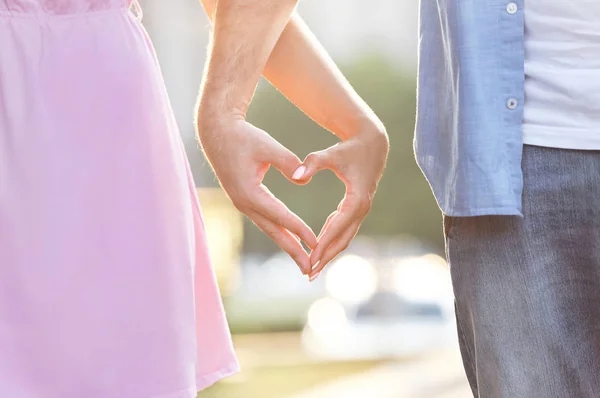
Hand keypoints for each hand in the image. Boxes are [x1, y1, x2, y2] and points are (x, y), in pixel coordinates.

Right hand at [197, 117, 316, 273]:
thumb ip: (288, 163)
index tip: (316, 243)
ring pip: (268, 228)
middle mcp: (244, 203)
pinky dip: (278, 231)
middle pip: (273, 231)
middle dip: (292, 250)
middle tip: (309, 269)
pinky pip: (264, 220)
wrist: (217, 131)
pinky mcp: (243, 199)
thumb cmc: (243, 136)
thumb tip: (304, 180)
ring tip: (303, 261)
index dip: (299, 230)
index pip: (280, 216)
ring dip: (286, 244)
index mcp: (249, 193)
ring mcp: (242, 203)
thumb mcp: (268, 146)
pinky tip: (289, 239)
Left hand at [293, 126, 388, 280]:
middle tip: (309, 274)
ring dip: (329, 253)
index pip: (338, 227)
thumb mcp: (330, 154)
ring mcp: (361, 210)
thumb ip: (312, 163)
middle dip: (326, 258)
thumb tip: (296, 177)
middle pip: (343, 239)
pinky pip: (343, 228)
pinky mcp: (356, 207)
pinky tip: (318, 248)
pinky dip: (331, 240)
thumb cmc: (349, 147)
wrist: (371, 142)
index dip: (324, 243)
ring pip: (344, 237)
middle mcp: (362, 209)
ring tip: (312, 269)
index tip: (310, 258)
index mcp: (357, 200)